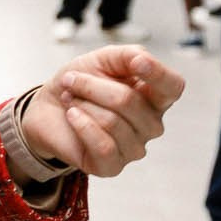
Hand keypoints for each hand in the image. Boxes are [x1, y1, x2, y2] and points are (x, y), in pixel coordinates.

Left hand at [20, 46, 186, 177]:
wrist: (46, 108)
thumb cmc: (80, 83)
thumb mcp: (103, 59)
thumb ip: (128, 54)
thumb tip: (143, 60)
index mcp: (155, 97)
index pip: (173, 87)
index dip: (158, 74)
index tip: (136, 62)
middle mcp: (151, 125)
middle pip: (128, 100)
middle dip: (91, 86)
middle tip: (72, 81)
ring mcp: (134, 148)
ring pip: (112, 122)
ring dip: (82, 104)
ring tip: (72, 101)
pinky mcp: (112, 167)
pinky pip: (103, 146)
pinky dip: (81, 125)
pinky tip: (72, 116)